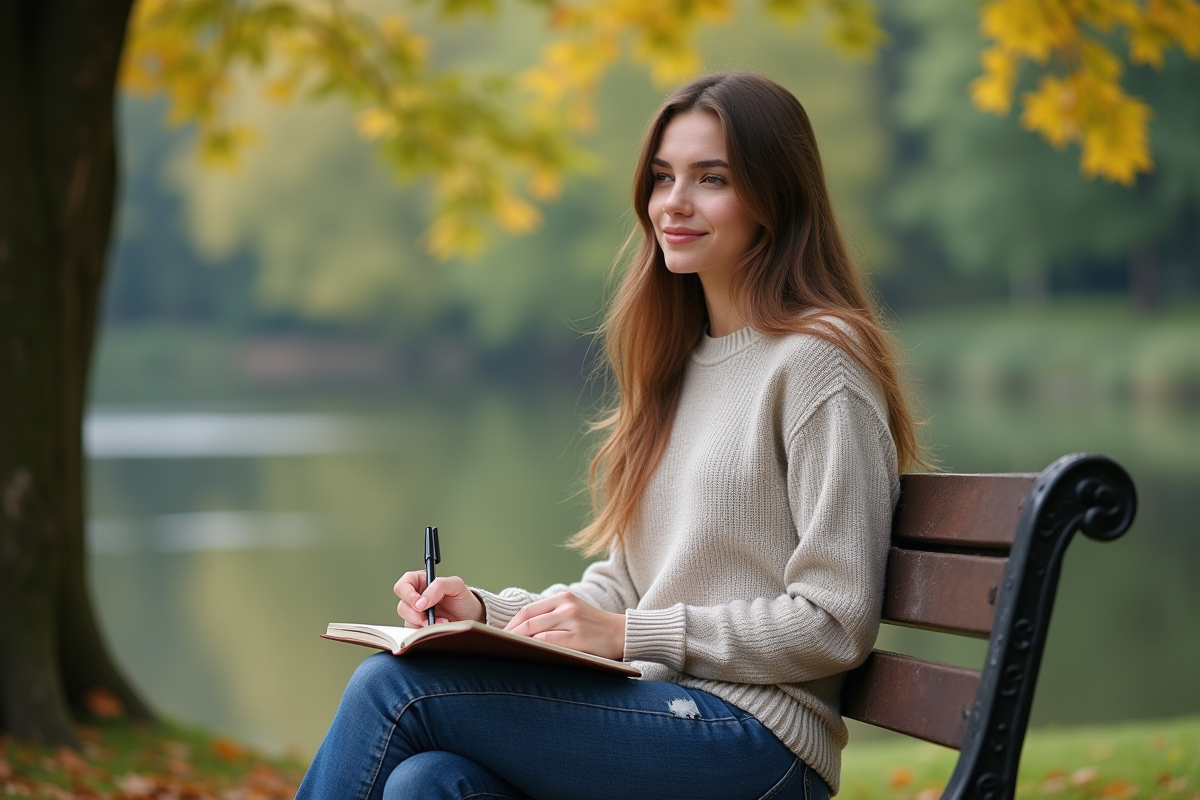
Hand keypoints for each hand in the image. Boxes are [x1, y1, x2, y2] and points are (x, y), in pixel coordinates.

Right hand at [394, 572, 484, 627]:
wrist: (470, 618)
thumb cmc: (462, 599)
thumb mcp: (456, 585)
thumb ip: (439, 585)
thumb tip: (422, 600)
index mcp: (421, 582)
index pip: (404, 584)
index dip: (407, 593)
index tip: (420, 603)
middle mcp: (415, 598)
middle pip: (402, 604)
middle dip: (414, 612)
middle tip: (427, 617)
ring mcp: (415, 615)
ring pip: (406, 620)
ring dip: (423, 623)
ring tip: (441, 622)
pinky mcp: (417, 628)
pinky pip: (412, 632)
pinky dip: (423, 633)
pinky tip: (437, 629)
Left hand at [503, 592, 625, 660]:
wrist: (623, 633)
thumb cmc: (594, 627)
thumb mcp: (574, 612)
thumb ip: (552, 617)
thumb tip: (520, 633)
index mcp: (563, 597)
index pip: (528, 610)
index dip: (510, 624)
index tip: (498, 636)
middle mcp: (567, 606)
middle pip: (528, 620)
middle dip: (509, 634)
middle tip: (496, 646)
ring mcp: (572, 621)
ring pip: (535, 632)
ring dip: (518, 643)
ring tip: (506, 652)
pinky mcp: (579, 637)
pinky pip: (549, 643)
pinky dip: (535, 649)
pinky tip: (527, 655)